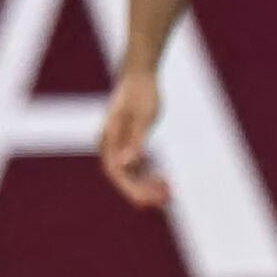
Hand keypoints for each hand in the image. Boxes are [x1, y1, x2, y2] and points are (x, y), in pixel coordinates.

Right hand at [98, 66, 171, 209]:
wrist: (139, 74)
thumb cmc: (142, 92)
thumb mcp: (144, 117)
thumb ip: (135, 141)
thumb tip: (124, 165)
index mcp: (108, 138)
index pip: (117, 172)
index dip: (132, 189)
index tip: (149, 201)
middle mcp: (109, 144)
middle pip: (123, 176)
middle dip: (143, 190)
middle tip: (166, 198)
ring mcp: (117, 145)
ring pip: (130, 173)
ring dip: (147, 184)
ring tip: (169, 192)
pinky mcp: (127, 142)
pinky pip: (135, 165)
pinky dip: (147, 174)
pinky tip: (163, 179)